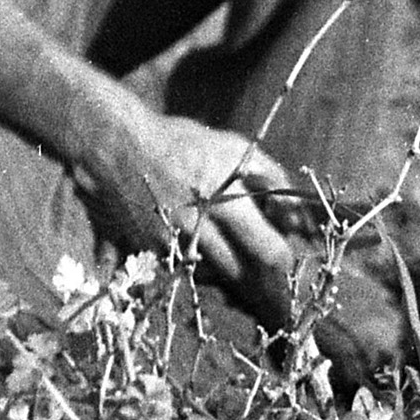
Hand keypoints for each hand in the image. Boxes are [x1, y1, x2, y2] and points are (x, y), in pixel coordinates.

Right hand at [86, 112, 305, 313]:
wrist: (122, 146)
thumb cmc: (186, 144)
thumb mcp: (235, 149)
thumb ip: (272, 179)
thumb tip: (297, 215)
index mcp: (223, 199)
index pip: (263, 247)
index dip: (280, 259)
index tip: (286, 260)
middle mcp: (197, 226)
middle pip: (237, 271)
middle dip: (254, 272)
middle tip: (263, 266)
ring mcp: (172, 241)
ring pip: (211, 275)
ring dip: (226, 270)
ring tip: (231, 253)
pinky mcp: (151, 249)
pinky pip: (184, 268)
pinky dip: (198, 263)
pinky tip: (200, 246)